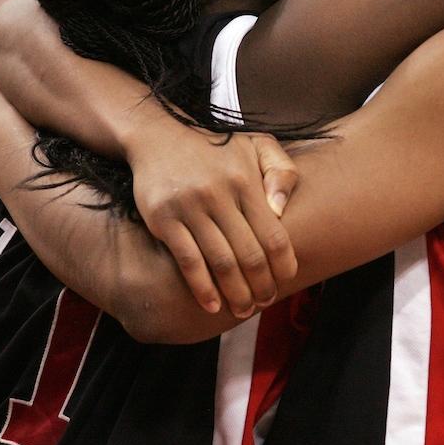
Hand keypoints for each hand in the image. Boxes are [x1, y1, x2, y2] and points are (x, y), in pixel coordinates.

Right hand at [127, 116, 298, 318]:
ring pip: (220, 262)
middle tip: (265, 303)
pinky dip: (201, 287)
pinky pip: (187, 260)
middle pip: (249, 255)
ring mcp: (190, 207)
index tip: (286, 281)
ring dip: (235, 293)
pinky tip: (211, 304)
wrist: (157, 135)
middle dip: (261, 286)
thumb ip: (281, 171)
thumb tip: (282, 211)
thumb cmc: (214, 146)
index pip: (274, 234)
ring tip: (242, 310)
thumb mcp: (255, 144)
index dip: (284, 265)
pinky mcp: (164, 218)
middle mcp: (220, 194)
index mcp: (246, 181)